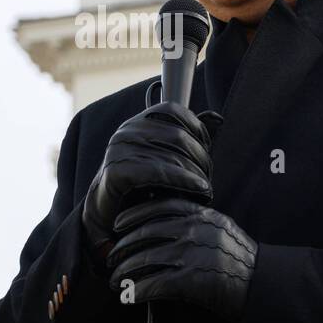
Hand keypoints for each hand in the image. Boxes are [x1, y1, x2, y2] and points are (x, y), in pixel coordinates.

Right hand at [80, 102, 222, 279]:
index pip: (173, 110)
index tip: (208, 148)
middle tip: (210, 177)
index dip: (196, 127)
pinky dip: (183, 180)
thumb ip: (187, 136)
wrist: (105, 211)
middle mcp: (126, 132)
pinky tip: (199, 189)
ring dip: (196, 174)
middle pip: (178, 136)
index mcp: (137, 122)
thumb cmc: (139, 184)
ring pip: (172, 155)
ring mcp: (119, 150)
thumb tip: (217, 117)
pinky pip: (159, 172)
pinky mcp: (116, 172)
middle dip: (201, 157)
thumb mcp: (162, 156)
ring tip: (207, 189)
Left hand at [105, 196, 256, 322]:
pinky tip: (128, 297)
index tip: (117, 224)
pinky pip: (155, 284)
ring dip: (125, 272)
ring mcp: (193, 254)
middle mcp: (195, 230)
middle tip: (110, 258)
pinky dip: (137, 291)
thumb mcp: (223, 229)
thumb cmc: (243, 261)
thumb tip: (166, 222)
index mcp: (203, 215)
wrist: (265, 287)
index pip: (160, 207)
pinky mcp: (192, 280)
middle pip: (146, 233)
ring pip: (146, 259)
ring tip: (115, 282)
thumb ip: (198, 222)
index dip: (134, 214)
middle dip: (123, 247)